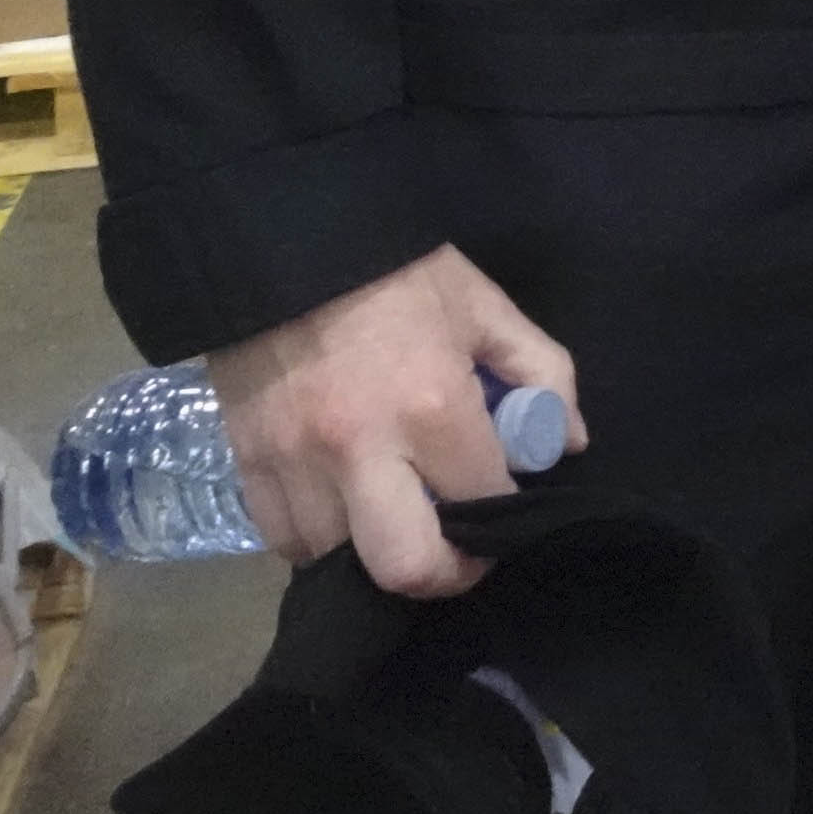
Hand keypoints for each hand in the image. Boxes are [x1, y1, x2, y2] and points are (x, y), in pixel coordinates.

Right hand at [202, 244, 582, 596]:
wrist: (282, 240)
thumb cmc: (395, 272)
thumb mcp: (483, 306)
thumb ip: (540, 372)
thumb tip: (565, 443)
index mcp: (430, 406)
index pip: (483, 501)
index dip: (506, 514)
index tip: (507, 507)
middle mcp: (359, 451)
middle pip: (407, 570)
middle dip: (445, 573)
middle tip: (457, 545)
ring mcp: (295, 466)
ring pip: (339, 564)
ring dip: (375, 551)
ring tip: (396, 512)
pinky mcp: (247, 468)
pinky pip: (286, 543)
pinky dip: (321, 538)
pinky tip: (344, 504)